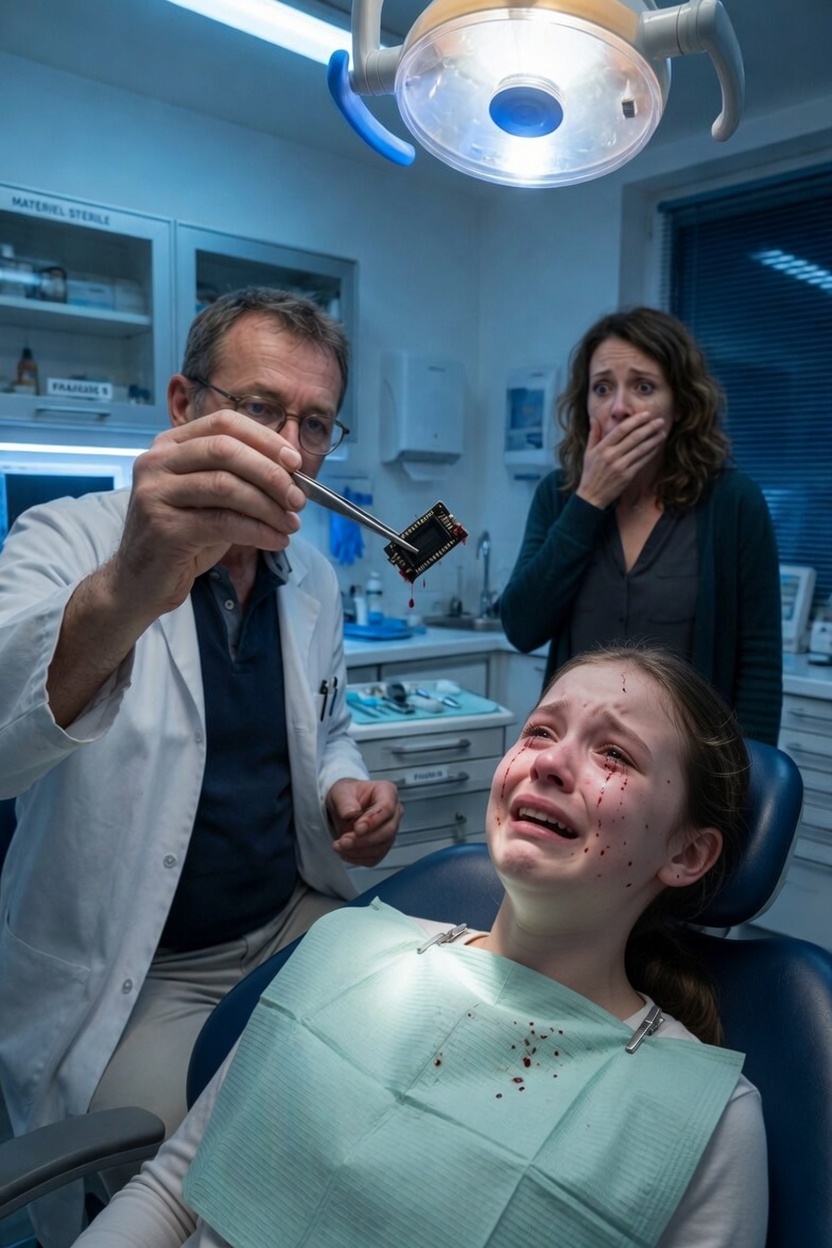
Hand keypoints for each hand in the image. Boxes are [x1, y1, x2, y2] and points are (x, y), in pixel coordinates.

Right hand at [107, 410, 308, 623]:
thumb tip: (291, 475)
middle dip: (271, 473)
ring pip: (226, 485)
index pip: (224, 424)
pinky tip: (276, 540)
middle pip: (226, 450)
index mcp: (169, 445)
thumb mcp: (210, 499)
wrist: (139, 582)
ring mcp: (155, 493)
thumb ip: (239, 479)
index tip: (295, 462)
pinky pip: (223, 522)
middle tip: (298, 499)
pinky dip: (258, 531)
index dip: (265, 439)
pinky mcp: (163, 527)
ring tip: (291, 524)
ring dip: (269, 506)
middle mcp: (156, 462)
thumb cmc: (181, 537)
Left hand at [326, 778, 402, 866]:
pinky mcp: (383, 846)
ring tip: (339, 845)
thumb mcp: (340, 792)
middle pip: (388, 831)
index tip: (357, 828)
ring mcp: (390, 830)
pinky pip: (374, 857)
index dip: (373, 820)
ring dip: (358, 850)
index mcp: (387, 792)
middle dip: (364, 840)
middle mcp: (393, 812)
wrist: (344, 807)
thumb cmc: (346, 796)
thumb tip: (350, 814)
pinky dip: (357, 857)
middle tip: (344, 840)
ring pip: (381, 847)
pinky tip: (344, 851)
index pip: (387, 808)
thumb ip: (345, 802)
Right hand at [577, 411, 667, 509]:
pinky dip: (650, 453)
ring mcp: (620, 466)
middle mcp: (611, 455)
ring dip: (653, 440)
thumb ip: (593, 435)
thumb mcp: (588, 452)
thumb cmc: (590, 473)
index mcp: (602, 448)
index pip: (621, 430)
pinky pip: (642, 461)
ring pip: (641, 449)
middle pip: (634, 437)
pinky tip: (656, 447)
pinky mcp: (627, 476)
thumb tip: (593, 419)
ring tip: (662, 432)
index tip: (646, 415)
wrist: (592, 495)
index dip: (635, 421)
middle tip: (660, 421)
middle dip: (649, 428)